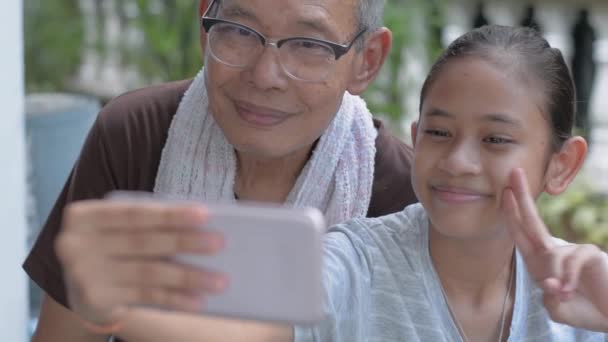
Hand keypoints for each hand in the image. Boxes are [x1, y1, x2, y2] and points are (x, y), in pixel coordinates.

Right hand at [56, 199, 227, 326]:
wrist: (83, 288)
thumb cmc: (115, 247)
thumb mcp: (121, 230)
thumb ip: (148, 225)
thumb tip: (201, 228)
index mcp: (85, 216)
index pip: (134, 213)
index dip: (170, 214)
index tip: (205, 213)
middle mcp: (76, 244)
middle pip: (143, 242)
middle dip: (185, 242)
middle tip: (220, 242)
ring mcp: (83, 274)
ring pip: (148, 273)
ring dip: (188, 277)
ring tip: (220, 280)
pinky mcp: (95, 300)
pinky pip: (144, 297)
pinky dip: (175, 298)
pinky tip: (198, 300)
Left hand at [502, 168, 607, 331]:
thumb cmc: (585, 310)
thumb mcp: (558, 309)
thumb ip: (549, 299)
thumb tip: (549, 282)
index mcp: (539, 262)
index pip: (521, 234)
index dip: (511, 214)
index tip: (505, 193)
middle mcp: (553, 252)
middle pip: (532, 221)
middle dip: (522, 197)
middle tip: (514, 172)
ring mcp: (572, 250)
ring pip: (552, 258)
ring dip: (557, 280)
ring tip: (566, 295)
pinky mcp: (588, 253)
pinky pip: (570, 262)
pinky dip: (568, 279)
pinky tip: (569, 291)